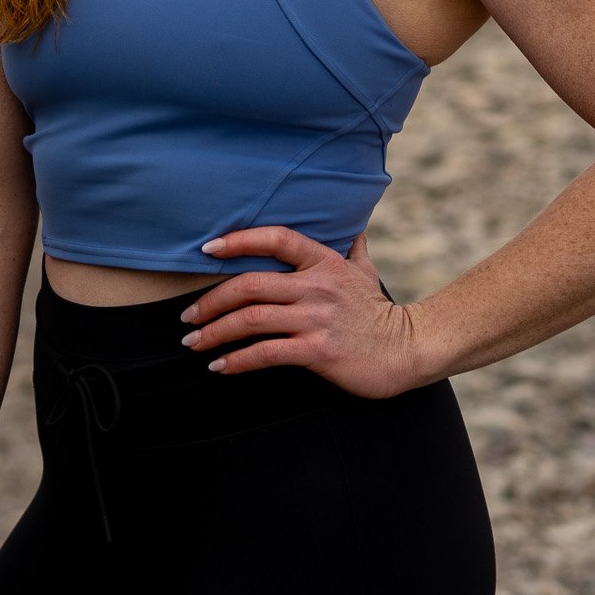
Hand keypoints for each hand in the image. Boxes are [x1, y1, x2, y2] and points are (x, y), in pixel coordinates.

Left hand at [180, 226, 427, 397]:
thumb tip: (354, 228)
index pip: (276, 238)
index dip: (239, 240)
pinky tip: (220, 367)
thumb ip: (353, 248)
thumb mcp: (367, 272)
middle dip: (210, 301)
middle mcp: (317, 286)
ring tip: (193, 343)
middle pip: (249, 284)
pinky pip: (266, 353)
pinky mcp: (317, 350)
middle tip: (187, 316)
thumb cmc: (380, 312)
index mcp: (324, 261)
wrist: (407, 351)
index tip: (208, 249)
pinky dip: (236, 361)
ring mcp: (316, 318)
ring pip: (250, 320)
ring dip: (214, 332)